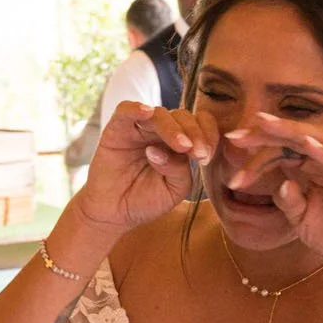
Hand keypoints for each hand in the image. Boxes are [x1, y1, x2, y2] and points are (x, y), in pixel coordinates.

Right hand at [73, 103, 219, 238]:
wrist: (115, 213)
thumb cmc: (146, 200)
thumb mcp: (174, 189)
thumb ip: (179, 169)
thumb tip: (162, 150)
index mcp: (180, 141)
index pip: (200, 124)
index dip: (208, 134)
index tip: (207, 156)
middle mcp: (161, 131)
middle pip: (182, 116)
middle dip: (194, 133)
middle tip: (199, 154)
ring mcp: (139, 128)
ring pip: (159, 114)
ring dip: (173, 128)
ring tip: (181, 146)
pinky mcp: (116, 129)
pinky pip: (126, 110)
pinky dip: (136, 108)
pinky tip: (146, 112)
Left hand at [223, 112, 322, 283]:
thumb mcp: (301, 220)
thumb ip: (288, 201)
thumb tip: (280, 185)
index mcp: (314, 167)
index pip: (283, 148)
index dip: (257, 147)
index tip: (230, 145)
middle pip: (297, 136)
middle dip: (267, 132)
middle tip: (236, 133)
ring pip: (319, 139)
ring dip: (291, 131)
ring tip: (265, 124)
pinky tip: (304, 144)